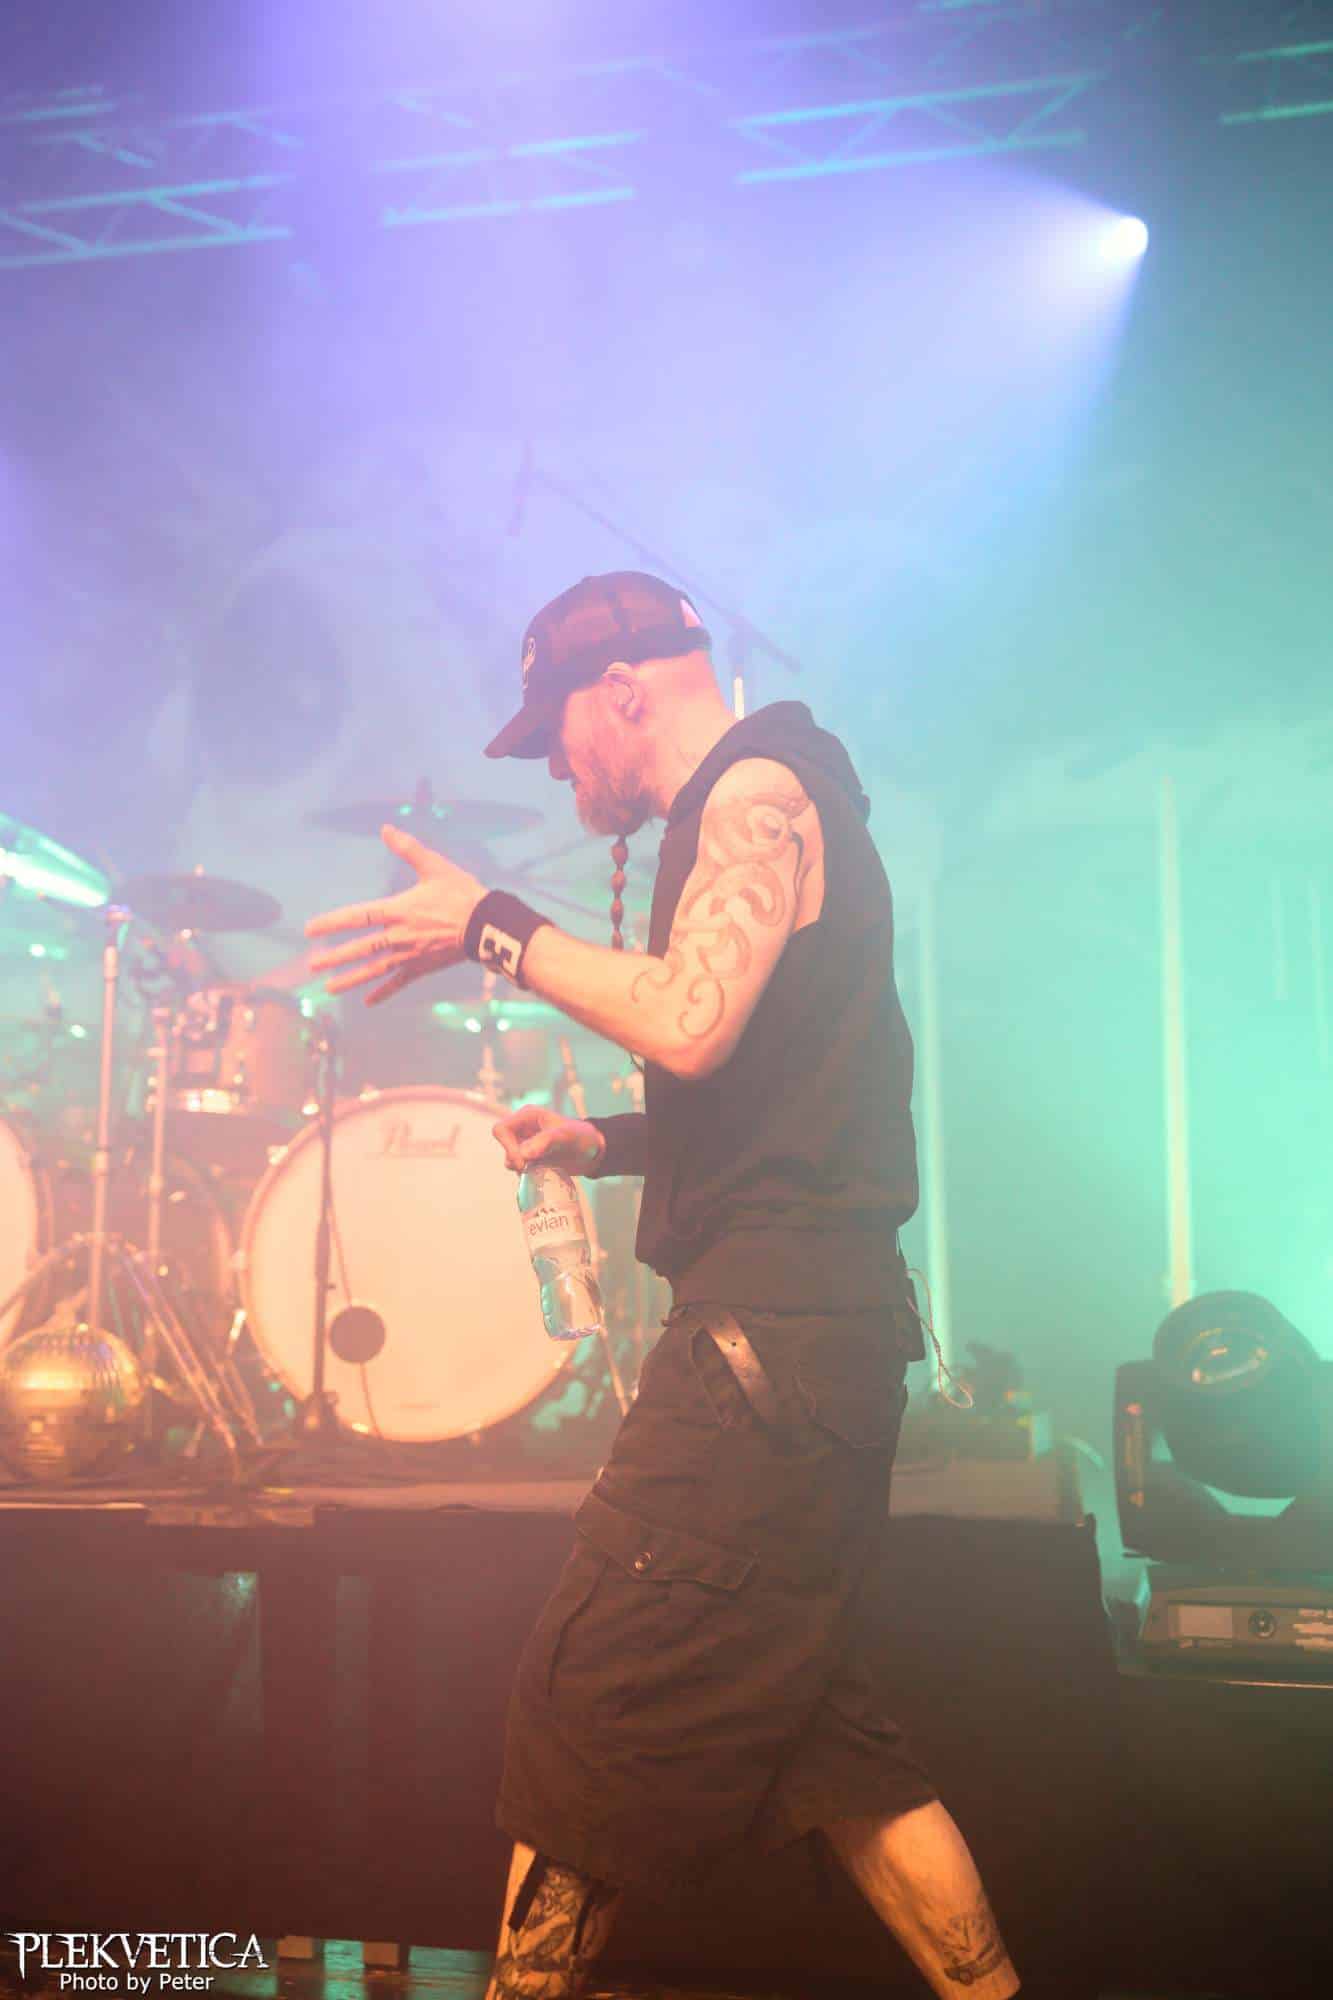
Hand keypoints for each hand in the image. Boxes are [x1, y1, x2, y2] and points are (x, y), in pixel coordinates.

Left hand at [305, 824, 485, 1006]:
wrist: (486, 924)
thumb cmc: (460, 893)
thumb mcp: (434, 866)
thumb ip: (407, 848)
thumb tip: (385, 828)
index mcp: (398, 910)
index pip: (357, 917)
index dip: (332, 923)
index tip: (310, 930)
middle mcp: (398, 936)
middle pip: (360, 949)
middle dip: (334, 957)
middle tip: (311, 965)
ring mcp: (409, 955)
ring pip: (374, 970)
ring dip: (350, 980)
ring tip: (328, 988)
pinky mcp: (422, 968)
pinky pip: (399, 983)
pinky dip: (383, 993)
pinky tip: (367, 1003)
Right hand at [492, 1104, 605, 1175]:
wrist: (592, 1152)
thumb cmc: (581, 1137)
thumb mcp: (566, 1136)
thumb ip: (545, 1142)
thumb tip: (523, 1154)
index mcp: (528, 1116)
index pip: (501, 1129)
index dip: (507, 1146)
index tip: (522, 1161)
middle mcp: (523, 1129)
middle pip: (503, 1145)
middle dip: (513, 1159)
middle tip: (529, 1168)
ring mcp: (526, 1144)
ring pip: (509, 1158)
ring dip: (520, 1167)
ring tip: (539, 1169)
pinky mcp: (530, 1158)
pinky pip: (518, 1167)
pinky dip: (525, 1173)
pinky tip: (541, 1172)